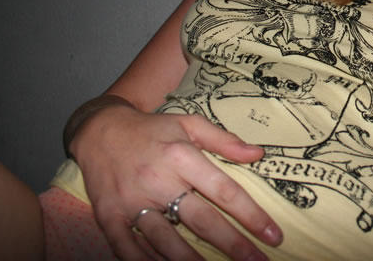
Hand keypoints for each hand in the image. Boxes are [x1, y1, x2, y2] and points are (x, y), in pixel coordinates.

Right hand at [71, 104, 281, 260]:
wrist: (98, 130)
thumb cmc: (152, 129)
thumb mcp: (189, 124)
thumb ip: (224, 140)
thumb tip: (258, 154)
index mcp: (181, 156)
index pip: (224, 191)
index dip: (251, 215)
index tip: (273, 235)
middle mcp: (158, 180)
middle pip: (201, 220)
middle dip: (232, 245)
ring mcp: (131, 201)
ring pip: (166, 240)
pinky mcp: (108, 216)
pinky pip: (127, 248)